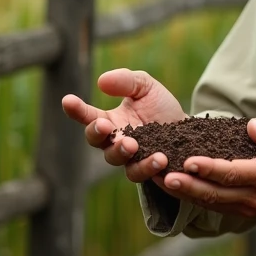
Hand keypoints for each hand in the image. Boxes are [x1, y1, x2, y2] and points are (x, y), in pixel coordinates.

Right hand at [61, 68, 186, 181]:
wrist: (187, 129)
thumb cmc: (160, 107)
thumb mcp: (145, 86)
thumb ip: (126, 81)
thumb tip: (101, 81)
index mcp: (110, 120)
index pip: (88, 116)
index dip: (77, 109)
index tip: (68, 100)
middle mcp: (114, 141)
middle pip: (97, 141)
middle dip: (97, 133)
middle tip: (104, 125)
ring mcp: (129, 158)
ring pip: (115, 159)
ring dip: (120, 151)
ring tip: (132, 144)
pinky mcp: (146, 171)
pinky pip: (139, 173)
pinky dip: (147, 166)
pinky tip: (160, 157)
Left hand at [157, 118, 255, 217]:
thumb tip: (251, 127)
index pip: (233, 173)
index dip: (208, 168)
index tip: (187, 161)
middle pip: (215, 194)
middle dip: (186, 185)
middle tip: (159, 176)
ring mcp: (251, 205)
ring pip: (212, 202)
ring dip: (185, 193)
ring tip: (158, 181)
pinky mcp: (246, 206)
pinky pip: (216, 204)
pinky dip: (195, 196)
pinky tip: (176, 186)